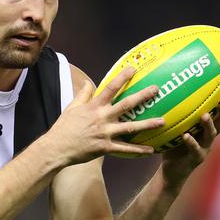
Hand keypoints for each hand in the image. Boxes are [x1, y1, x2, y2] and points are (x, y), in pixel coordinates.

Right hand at [45, 67, 165, 164]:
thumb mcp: (72, 107)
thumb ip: (83, 94)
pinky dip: (138, 150)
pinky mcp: (105, 147)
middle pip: (126, 104)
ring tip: (162, 121)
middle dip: (142, 96)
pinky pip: (125, 149)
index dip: (122, 77)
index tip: (133, 69)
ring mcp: (105, 133)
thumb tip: (87, 82)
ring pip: (130, 127)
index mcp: (94, 106)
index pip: (111, 88)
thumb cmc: (63, 127)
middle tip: (156, 89)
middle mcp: (102, 117)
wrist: (57, 147)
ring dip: (147, 124)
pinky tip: (151, 150)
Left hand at [161, 82, 219, 189]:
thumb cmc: (172, 143)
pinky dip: (191, 142)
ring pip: (211, 135)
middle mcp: (209, 136)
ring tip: (204, 116)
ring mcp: (204, 148)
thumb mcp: (175, 125)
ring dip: (209, 125)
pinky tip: (186, 135)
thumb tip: (165, 86)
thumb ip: (175, 110)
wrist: (171, 170)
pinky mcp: (196, 159)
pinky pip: (195, 149)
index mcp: (207, 126)